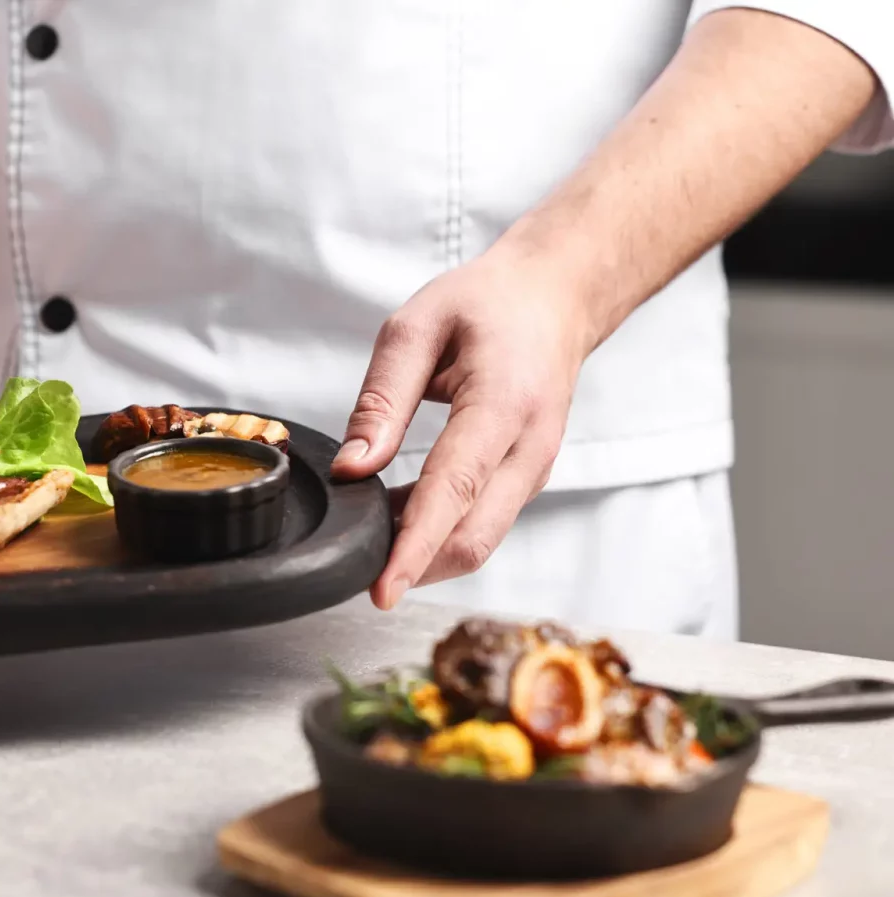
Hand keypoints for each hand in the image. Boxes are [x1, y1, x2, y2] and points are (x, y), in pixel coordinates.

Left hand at [331, 247, 600, 608]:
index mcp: (503, 405)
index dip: (414, 549)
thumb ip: (381, 400)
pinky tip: (398, 519)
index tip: (382, 589)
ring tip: (371, 536)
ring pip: (478, 539)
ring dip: (424, 553)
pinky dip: (439, 533)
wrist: (556, 296)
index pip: (454, 493)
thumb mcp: (416, 328)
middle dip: (414, 567)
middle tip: (357, 567)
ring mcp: (534, 469)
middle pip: (473, 538)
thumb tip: (350, 468)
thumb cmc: (489, 304)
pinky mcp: (526, 478)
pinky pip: (482, 521)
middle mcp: (530, 447)